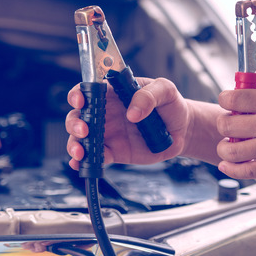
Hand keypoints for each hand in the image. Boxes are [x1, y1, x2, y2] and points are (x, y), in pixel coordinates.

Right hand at [65, 77, 188, 169]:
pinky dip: (85, 162)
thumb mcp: (165, 90)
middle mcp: (104, 112)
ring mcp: (106, 133)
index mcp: (112, 93)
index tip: (80, 101)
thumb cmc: (170, 105)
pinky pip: (95, 156)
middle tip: (84, 130)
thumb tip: (133, 112)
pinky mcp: (113, 151)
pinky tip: (82, 164)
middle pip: (77, 116)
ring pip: (80, 138)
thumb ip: (148, 96)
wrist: (181, 130)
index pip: (88, 90)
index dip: (78, 95)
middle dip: (74, 123)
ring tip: (81, 151)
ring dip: (75, 144)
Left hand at [215, 71, 255, 178]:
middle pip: (226, 123)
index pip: (232, 98)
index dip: (225, 98)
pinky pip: (246, 171)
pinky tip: (228, 163)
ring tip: (229, 142)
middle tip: (230, 122)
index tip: (227, 100)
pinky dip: (231, 168)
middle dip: (224, 121)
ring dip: (225, 145)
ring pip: (231, 149)